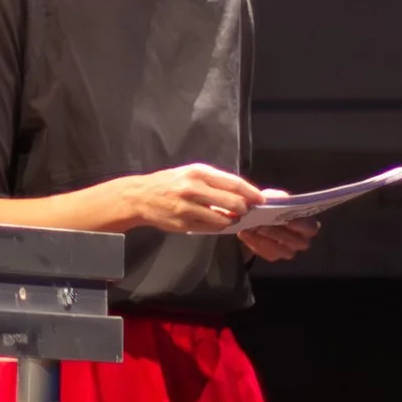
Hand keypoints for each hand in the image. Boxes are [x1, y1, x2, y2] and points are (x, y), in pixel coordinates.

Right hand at [106, 163, 263, 232]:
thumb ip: (213, 182)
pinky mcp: (184, 223)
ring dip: (231, 220)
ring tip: (231, 218)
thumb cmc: (168, 183)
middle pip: (232, 202)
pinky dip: (218, 227)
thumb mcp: (189, 173)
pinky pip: (210, 228)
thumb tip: (240, 194)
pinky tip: (218, 223)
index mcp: (198, 172)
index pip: (233, 183)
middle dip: (244, 209)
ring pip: (223, 218)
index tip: (261, 199)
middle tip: (246, 211)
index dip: (251, 192)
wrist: (140, 197)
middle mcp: (193, 188)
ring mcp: (188, 207)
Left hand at [240, 191, 319, 261]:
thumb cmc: (270, 207)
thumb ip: (278, 198)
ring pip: (285, 251)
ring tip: (256, 228)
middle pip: (299, 242)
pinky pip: (270, 254)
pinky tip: (248, 234)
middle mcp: (301, 240)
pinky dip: (257, 244)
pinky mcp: (274, 255)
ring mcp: (288, 250)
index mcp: (306, 224)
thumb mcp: (273, 198)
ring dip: (269, 239)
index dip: (302, 226)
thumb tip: (278, 200)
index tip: (288, 221)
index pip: (311, 228)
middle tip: (265, 224)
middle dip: (281, 233)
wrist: (252, 218)